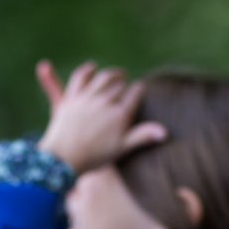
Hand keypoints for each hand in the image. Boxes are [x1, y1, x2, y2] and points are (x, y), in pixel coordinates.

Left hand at [35, 60, 165, 173]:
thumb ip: (143, 136)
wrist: (64, 159)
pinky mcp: (71, 97)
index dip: (139, 90)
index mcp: (120, 114)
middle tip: (127, 84)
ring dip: (111, 73)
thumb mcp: (122, 148)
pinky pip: (80, 77)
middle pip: (119, 84)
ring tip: (116, 74)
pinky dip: (87, 70)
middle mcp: (105, 102)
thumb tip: (165, 132)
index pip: (135, 93)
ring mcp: (87, 98)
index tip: (140, 89)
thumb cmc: (95, 157)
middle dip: (125, 83)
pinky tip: (92, 68)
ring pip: (103, 77)